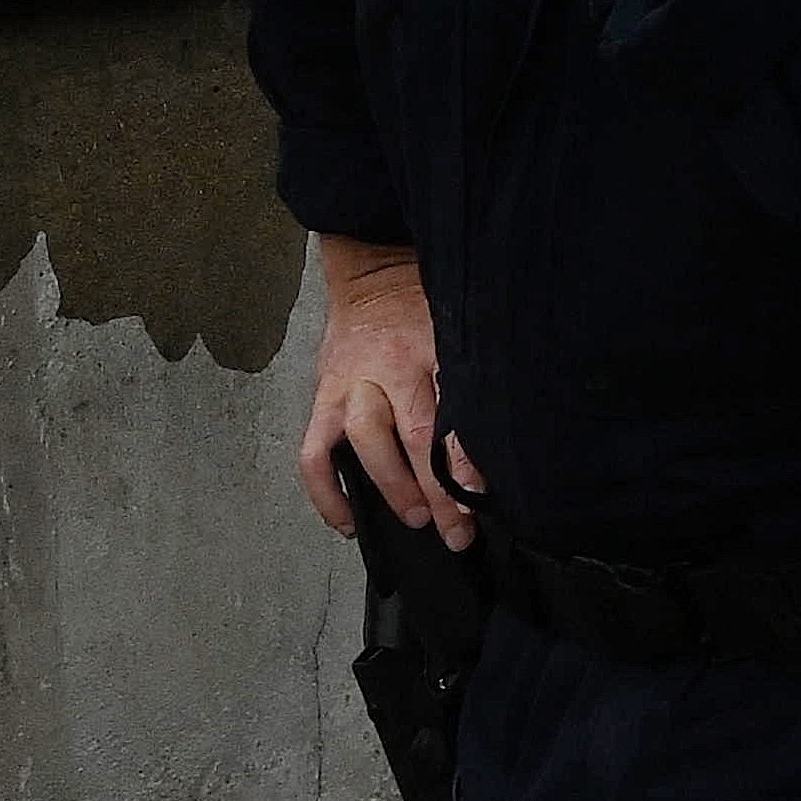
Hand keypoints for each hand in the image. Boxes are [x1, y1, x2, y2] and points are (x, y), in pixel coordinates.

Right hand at [297, 240, 478, 545]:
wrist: (373, 270)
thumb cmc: (425, 304)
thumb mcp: (459, 332)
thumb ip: (470, 384)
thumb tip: (487, 450)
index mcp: (428, 347)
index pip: (447, 413)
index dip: (462, 461)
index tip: (478, 497)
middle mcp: (384, 369)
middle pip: (409, 434)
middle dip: (434, 488)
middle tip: (456, 530)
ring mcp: (347, 384)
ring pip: (362, 439)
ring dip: (390, 485)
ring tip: (416, 519)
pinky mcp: (322, 397)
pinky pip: (314, 452)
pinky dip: (325, 492)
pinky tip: (347, 521)